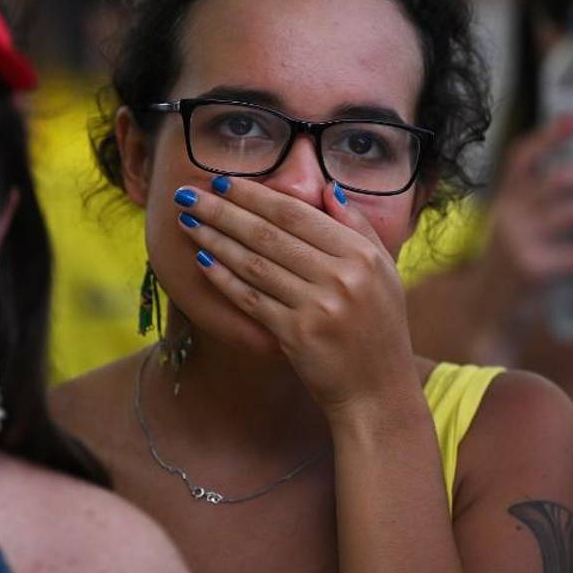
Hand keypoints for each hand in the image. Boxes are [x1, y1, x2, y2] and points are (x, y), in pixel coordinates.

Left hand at [173, 176, 418, 418]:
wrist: (378, 391)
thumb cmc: (379, 327)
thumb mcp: (384, 271)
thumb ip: (356, 226)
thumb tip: (326, 189)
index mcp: (361, 254)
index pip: (296, 214)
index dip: (255, 195)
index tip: (224, 182)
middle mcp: (341, 276)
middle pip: (269, 234)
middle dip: (224, 210)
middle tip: (189, 195)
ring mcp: (318, 306)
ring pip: (255, 264)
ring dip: (215, 239)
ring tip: (188, 222)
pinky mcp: (297, 335)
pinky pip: (251, 299)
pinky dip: (223, 278)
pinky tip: (202, 260)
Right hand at [473, 117, 572, 354]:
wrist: (487, 315)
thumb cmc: (512, 271)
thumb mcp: (516, 233)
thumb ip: (540, 213)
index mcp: (506, 201)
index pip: (521, 157)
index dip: (548, 136)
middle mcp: (510, 214)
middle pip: (561, 178)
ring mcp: (520, 240)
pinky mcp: (533, 268)